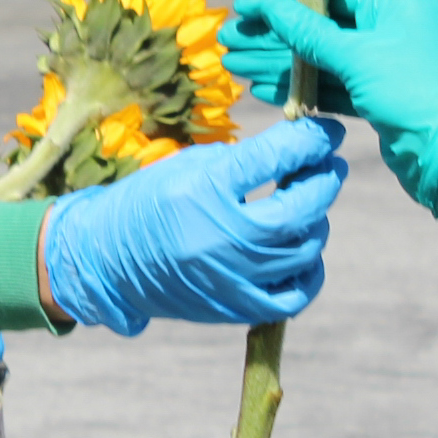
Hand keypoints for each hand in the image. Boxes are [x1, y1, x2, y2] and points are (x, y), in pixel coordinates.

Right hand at [39, 115, 346, 335]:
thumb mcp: (191, 166)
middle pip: (302, 207)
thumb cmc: (151, 201)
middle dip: (326, 179)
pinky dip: (309, 271)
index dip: (312, 139)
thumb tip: (303, 149)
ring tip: (307, 203)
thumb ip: (247, 159)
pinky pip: (295, 295)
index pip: (277, 157)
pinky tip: (302, 250)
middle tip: (329, 164)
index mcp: (204, 189)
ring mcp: (232, 278)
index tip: (328, 130)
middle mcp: (221, 237)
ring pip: (305, 248)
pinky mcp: (236, 307)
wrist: (108, 260)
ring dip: (317, 221)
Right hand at [218, 0, 437, 221]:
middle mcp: (392, 30)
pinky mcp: (378, 97)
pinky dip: (302, 88)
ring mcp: (385, 65)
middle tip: (230, 40)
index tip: (244, 7)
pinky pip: (333, 85)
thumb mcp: (355, 56)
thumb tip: (265, 2)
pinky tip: (264, 89)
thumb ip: (307, 31)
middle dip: (274, 34)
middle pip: (321, 24)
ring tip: (235, 66)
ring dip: (280, 63)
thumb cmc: (411, 93)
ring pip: (323, 58)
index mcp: (396, 6)